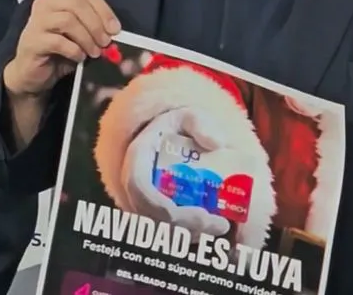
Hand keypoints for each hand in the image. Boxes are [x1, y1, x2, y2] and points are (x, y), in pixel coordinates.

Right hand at [3, 0, 119, 98]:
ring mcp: (36, 21)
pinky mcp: (32, 40)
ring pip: (67, 20)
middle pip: (76, 3)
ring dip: (86, 38)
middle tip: (105, 42)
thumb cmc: (60, 50)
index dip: (104, 10)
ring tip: (94, 52)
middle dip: (95, 24)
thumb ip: (94, 27)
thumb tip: (115, 32)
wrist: (33, 72)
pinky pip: (58, 41)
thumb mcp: (81, 34)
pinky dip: (74, 50)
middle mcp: (45, 2)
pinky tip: (79, 58)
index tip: (115, 29)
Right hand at [119, 108, 232, 238]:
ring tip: (219, 227)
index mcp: (136, 158)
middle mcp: (131, 182)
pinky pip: (161, 232)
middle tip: (221, 224)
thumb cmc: (179, 128)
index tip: (203, 213)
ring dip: (187, 234)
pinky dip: (184, 236)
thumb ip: (201, 123)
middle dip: (186, 227)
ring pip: (156, 228)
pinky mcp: (148, 212)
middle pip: (150, 216)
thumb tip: (216, 144)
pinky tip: (208, 231)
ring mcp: (138, 199)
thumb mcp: (189, 116)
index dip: (166, 207)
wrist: (168, 138)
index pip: (139, 188)